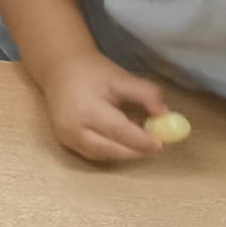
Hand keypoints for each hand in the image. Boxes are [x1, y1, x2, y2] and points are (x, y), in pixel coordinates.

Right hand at [42, 52, 170, 161]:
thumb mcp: (123, 78)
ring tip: (139, 139)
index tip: (160, 143)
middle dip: (135, 151)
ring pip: (102, 155)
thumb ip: (147, 94)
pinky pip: (93, 153)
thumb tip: (165, 115)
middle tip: (155, 146)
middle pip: (109, 149)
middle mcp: (73, 129)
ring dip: (124, 152)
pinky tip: (122, 138)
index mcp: (87, 109)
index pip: (118, 131)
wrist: (60, 72)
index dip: (140, 140)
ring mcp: (67, 138)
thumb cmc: (93, 73)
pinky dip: (111, 150)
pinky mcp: (66, 142)